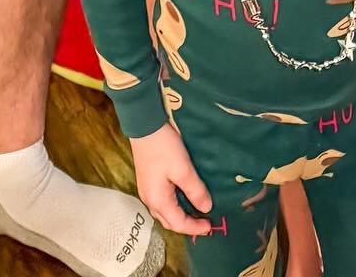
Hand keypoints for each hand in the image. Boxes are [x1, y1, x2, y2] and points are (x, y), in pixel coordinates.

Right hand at [130, 123, 212, 237]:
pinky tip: (183, 199)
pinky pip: (162, 203)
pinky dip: (174, 206)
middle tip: (205, 222)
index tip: (210, 226)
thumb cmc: (164, 148)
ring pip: (165, 213)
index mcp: (158, 201)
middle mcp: (150, 201)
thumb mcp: (183, 169)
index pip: (178, 224)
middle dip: (187, 225)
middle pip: (170, 222)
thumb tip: (206, 208)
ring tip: (196, 212)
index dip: (195, 228)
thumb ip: (195, 190)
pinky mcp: (148, 182)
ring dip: (181, 216)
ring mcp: (147, 192)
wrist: (144, 126)